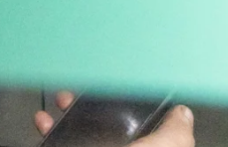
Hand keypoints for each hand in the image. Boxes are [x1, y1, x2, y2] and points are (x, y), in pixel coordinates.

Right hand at [34, 92, 194, 146]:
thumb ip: (177, 133)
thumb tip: (183, 114)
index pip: (139, 127)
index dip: (126, 104)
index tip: (114, 86)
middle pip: (104, 125)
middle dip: (90, 105)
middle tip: (81, 93)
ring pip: (78, 133)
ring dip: (66, 114)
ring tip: (60, 101)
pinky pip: (58, 142)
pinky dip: (49, 131)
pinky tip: (44, 122)